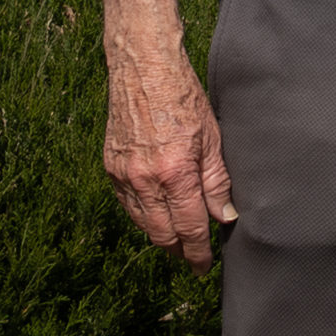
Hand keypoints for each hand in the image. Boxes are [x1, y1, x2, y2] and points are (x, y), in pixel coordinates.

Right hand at [103, 54, 237, 265]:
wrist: (143, 68)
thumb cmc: (183, 98)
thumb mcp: (212, 139)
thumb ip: (217, 182)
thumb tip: (224, 217)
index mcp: (175, 173)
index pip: (190, 228)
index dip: (198, 253)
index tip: (204, 267)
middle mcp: (145, 179)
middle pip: (162, 234)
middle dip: (179, 250)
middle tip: (193, 257)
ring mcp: (124, 175)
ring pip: (143, 223)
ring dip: (161, 236)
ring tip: (178, 241)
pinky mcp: (111, 167)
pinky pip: (127, 205)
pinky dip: (143, 217)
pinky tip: (157, 215)